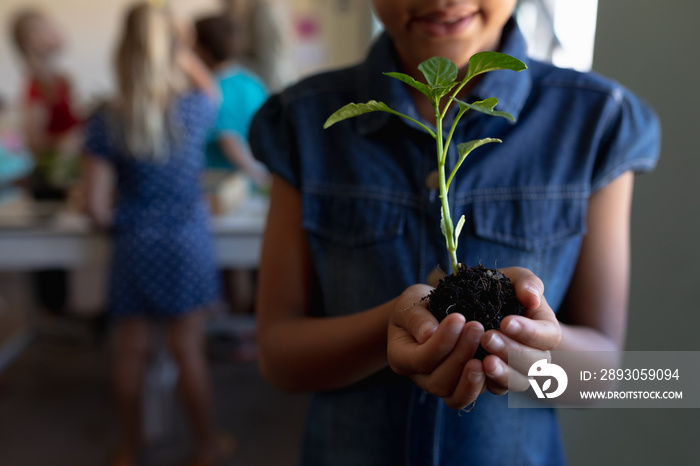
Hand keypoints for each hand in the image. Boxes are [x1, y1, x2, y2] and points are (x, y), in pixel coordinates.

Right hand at [387, 284, 485, 409]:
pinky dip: (487, 383)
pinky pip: (474, 395)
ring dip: (474, 376)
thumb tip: (429, 335)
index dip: (441, 342)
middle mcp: (419, 377)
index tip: (458, 318)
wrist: (432, 310)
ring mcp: (441, 384)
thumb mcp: (411, 301)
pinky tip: (498, 363)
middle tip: (477, 327)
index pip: (420, 359)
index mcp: (400, 356)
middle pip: (438, 383)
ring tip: (490, 353)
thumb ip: (416, 318)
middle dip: (460, 357)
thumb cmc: (419, 303)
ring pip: (456, 397)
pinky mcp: (463, 385)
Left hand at [478, 267, 560, 394]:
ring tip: (484, 362)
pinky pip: (498, 389)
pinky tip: (473, 371)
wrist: (474, 303)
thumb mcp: (514, 278)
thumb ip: (527, 283)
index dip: (529, 332)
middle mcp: (536, 354)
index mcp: (545, 330)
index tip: (505, 322)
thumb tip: (532, 299)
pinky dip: (487, 383)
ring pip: (520, 382)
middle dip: (512, 352)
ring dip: (503, 373)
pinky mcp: (497, 380)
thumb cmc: (502, 289)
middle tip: (486, 337)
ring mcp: (518, 370)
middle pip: (536, 364)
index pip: (548, 336)